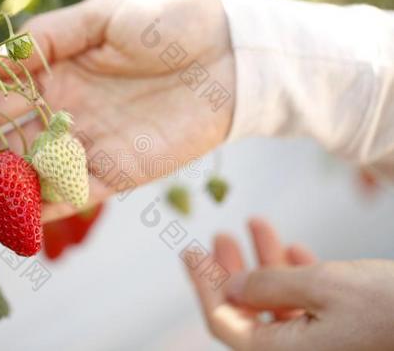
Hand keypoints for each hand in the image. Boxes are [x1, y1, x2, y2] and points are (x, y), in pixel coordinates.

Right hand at [0, 0, 234, 220]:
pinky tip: (12, 213)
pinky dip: (44, 205)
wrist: (229, 52)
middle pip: (4, 143)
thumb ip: (47, 38)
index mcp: (55, 74)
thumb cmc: (167, 22)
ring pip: (32, 173)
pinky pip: (75, 192)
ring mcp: (91, 145)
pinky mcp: (121, 171)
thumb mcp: (101, 16)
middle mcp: (65, 114)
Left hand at [187, 218, 393, 350]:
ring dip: (266, 263)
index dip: (203, 284)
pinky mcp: (343, 333)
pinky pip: (307, 304)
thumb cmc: (391, 307)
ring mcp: (321, 345)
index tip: (190, 250)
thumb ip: (267, 286)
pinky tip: (295, 248)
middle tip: (219, 235)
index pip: (223, 321)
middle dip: (231, 268)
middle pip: (246, 310)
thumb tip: (230, 286)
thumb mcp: (321, 286)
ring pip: (277, 302)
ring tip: (256, 224)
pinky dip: (297, 275)